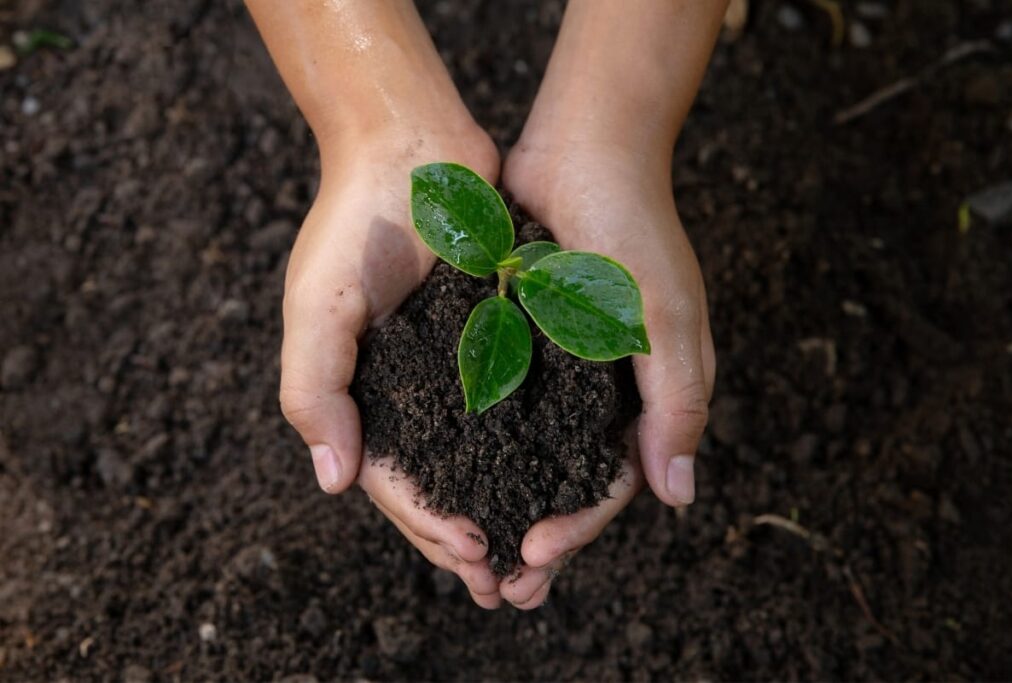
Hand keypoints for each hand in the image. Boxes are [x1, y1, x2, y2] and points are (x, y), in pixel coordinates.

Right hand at [279, 127, 504, 606]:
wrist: (409, 143)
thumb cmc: (353, 221)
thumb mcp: (317, 306)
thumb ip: (315, 391)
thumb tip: (332, 482)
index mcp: (359, 394)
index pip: (392, 481)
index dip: (428, 525)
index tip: (475, 554)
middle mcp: (407, 390)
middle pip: (439, 484)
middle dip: (468, 539)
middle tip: (513, 588)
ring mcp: (453, 367)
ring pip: (481, 457)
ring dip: (506, 506)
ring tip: (539, 555)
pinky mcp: (495, 336)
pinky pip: (515, 404)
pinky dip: (532, 445)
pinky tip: (561, 477)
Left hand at [499, 141, 715, 606]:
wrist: (584, 147)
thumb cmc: (633, 228)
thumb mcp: (665, 317)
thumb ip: (676, 402)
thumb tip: (680, 498)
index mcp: (649, 392)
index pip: (618, 481)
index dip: (580, 524)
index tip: (532, 553)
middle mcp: (605, 388)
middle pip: (572, 480)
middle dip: (542, 534)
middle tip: (502, 590)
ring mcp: (561, 366)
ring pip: (532, 453)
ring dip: (505, 502)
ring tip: (466, 549)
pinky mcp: (521, 338)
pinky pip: (501, 403)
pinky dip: (480, 444)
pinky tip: (444, 474)